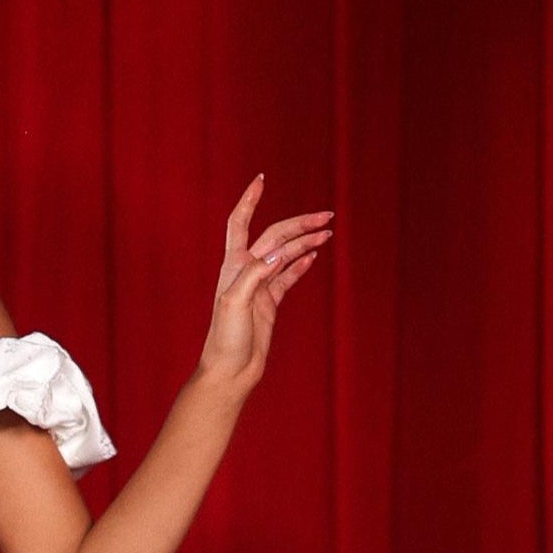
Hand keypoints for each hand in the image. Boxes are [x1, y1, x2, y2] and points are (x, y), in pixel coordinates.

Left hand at [197, 177, 331, 395]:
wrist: (230, 373)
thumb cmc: (225, 341)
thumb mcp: (235, 303)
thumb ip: (256, 274)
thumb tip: (281, 253)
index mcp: (234, 266)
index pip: (240, 223)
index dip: (250, 200)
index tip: (261, 179)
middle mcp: (246, 271)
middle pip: (275, 237)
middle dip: (299, 224)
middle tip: (325, 216)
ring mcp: (259, 287)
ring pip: (285, 255)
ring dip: (305, 242)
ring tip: (327, 232)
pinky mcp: (269, 304)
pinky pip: (287, 277)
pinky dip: (300, 264)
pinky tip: (313, 255)